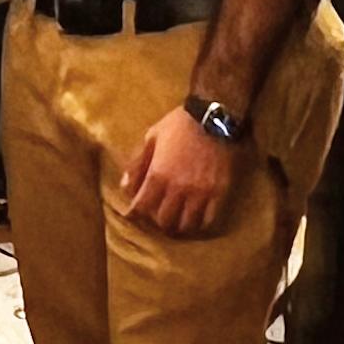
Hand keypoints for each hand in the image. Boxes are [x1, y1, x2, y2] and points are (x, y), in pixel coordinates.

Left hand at [122, 105, 237, 236]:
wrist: (213, 118)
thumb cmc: (178, 125)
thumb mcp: (151, 138)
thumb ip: (137, 164)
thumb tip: (124, 187)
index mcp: (158, 174)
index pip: (142, 207)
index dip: (135, 214)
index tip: (132, 215)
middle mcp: (178, 188)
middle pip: (164, 220)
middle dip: (156, 222)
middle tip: (155, 217)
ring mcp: (200, 193)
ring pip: (186, 224)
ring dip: (178, 226)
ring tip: (175, 222)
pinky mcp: (218, 193)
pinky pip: (208, 219)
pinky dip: (199, 224)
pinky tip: (194, 220)